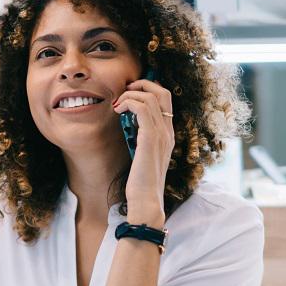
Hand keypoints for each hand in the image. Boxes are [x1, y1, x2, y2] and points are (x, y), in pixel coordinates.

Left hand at [113, 78, 173, 226]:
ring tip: (117, 104)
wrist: (146, 201)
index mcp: (168, 134)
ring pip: (151, 97)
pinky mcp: (151, 139)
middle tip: (124, 91)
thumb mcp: (143, 156)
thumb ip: (141, 140)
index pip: (165, 99)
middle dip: (142, 84)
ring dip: (130, 94)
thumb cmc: (141, 183)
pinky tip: (117, 111)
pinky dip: (128, 103)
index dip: (148, 89)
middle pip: (163, 92)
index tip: (130, 93)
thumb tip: (128, 125)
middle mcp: (168, 131)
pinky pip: (142, 108)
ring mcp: (162, 134)